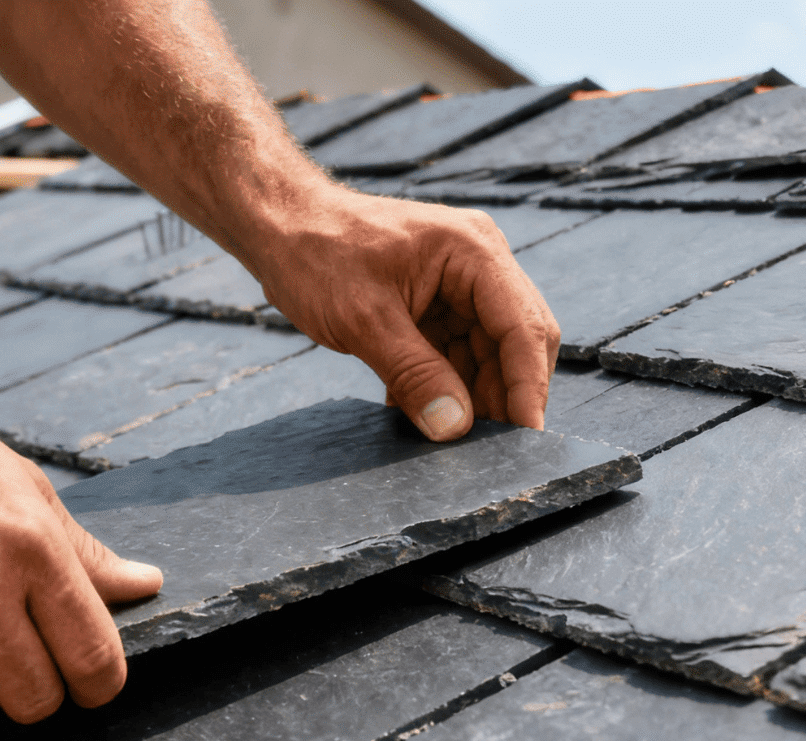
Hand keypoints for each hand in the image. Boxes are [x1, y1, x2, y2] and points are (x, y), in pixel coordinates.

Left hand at [245, 186, 560, 439]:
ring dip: (471, 397)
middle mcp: (477, 264)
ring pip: (486, 354)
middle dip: (504, 396)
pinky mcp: (436, 303)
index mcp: (473, 252)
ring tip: (449, 440)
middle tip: (490, 451)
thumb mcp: (364, 320)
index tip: (525, 439)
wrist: (278, 225)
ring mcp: (458, 284)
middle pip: (515, 343)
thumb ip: (414, 374)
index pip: (523, 328)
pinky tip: (422, 416)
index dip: (527, 388)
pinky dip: (443, 386)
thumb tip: (455, 428)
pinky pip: (455, 353)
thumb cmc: (316, 254)